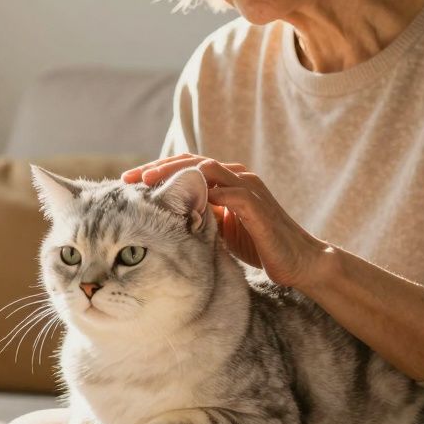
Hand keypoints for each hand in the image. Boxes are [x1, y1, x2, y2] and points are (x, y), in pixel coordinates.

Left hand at [122, 154, 327, 287]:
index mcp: (225, 182)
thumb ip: (198, 217)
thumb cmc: (258, 245)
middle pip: (190, 162)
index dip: (155, 173)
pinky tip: (183, 201)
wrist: (297, 261)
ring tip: (148, 184)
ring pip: (207, 170)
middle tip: (127, 180)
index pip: (185, 168)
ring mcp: (248, 189)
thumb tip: (164, 219)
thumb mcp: (219, 229)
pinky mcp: (257, 206)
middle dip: (157, 169)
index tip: (126, 184)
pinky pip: (231, 192)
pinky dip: (207, 193)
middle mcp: (236, 178)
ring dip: (175, 175)